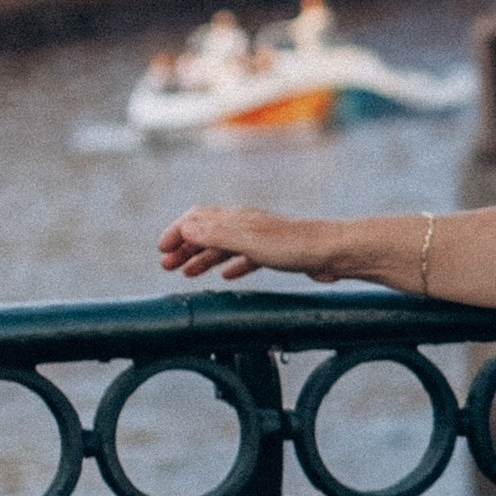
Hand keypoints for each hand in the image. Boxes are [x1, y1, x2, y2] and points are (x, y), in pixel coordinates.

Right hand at [157, 208, 329, 283]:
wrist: (333, 252)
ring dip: (202, 258)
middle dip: (184, 247)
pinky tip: (227, 276)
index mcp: (237, 219)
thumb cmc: (294, 246)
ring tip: (186, 273)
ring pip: (224, 246)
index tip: (161, 250)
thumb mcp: (248, 241)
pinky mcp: (276, 253)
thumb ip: (216, 235)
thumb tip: (186, 227)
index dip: (176, 232)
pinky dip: (231, 265)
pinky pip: (246, 257)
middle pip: (207, 232)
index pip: (197, 219)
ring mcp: (261, 238)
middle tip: (166, 266)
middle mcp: (246, 224)